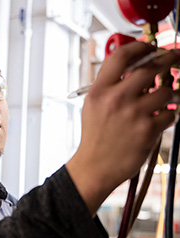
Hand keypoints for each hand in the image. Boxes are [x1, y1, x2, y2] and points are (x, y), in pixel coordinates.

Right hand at [66, 41, 179, 215]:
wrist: (96, 166)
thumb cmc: (95, 137)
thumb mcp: (92, 106)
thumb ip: (109, 86)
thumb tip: (132, 68)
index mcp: (100, 92)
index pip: (121, 56)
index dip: (140, 46)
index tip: (150, 47)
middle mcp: (116, 99)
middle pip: (151, 67)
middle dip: (168, 59)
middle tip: (173, 58)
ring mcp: (133, 114)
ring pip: (166, 90)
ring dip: (167, 94)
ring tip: (159, 102)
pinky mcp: (148, 130)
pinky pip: (170, 113)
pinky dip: (168, 115)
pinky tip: (156, 121)